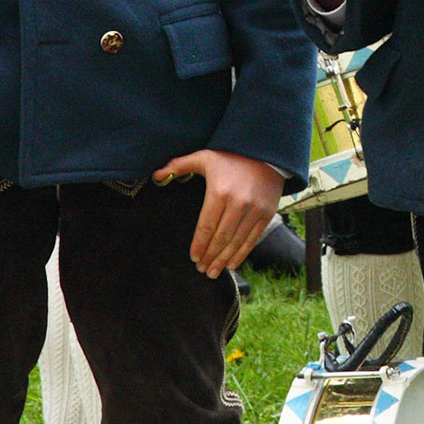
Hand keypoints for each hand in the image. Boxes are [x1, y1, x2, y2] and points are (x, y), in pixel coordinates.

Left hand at [152, 149, 284, 276]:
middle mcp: (238, 203)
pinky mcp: (267, 213)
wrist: (266, 152)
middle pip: (220, 238)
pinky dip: (242, 254)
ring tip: (213, 272)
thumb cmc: (231, 156)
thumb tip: (156, 175)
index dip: (199, 245)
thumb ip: (180, 165)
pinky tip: (232, 264)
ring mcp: (254, 209)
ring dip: (224, 260)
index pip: (206, 226)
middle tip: (201, 269)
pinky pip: (253, 239)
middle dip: (209, 256)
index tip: (193, 258)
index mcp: (220, 192)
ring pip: (236, 242)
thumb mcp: (205, 156)